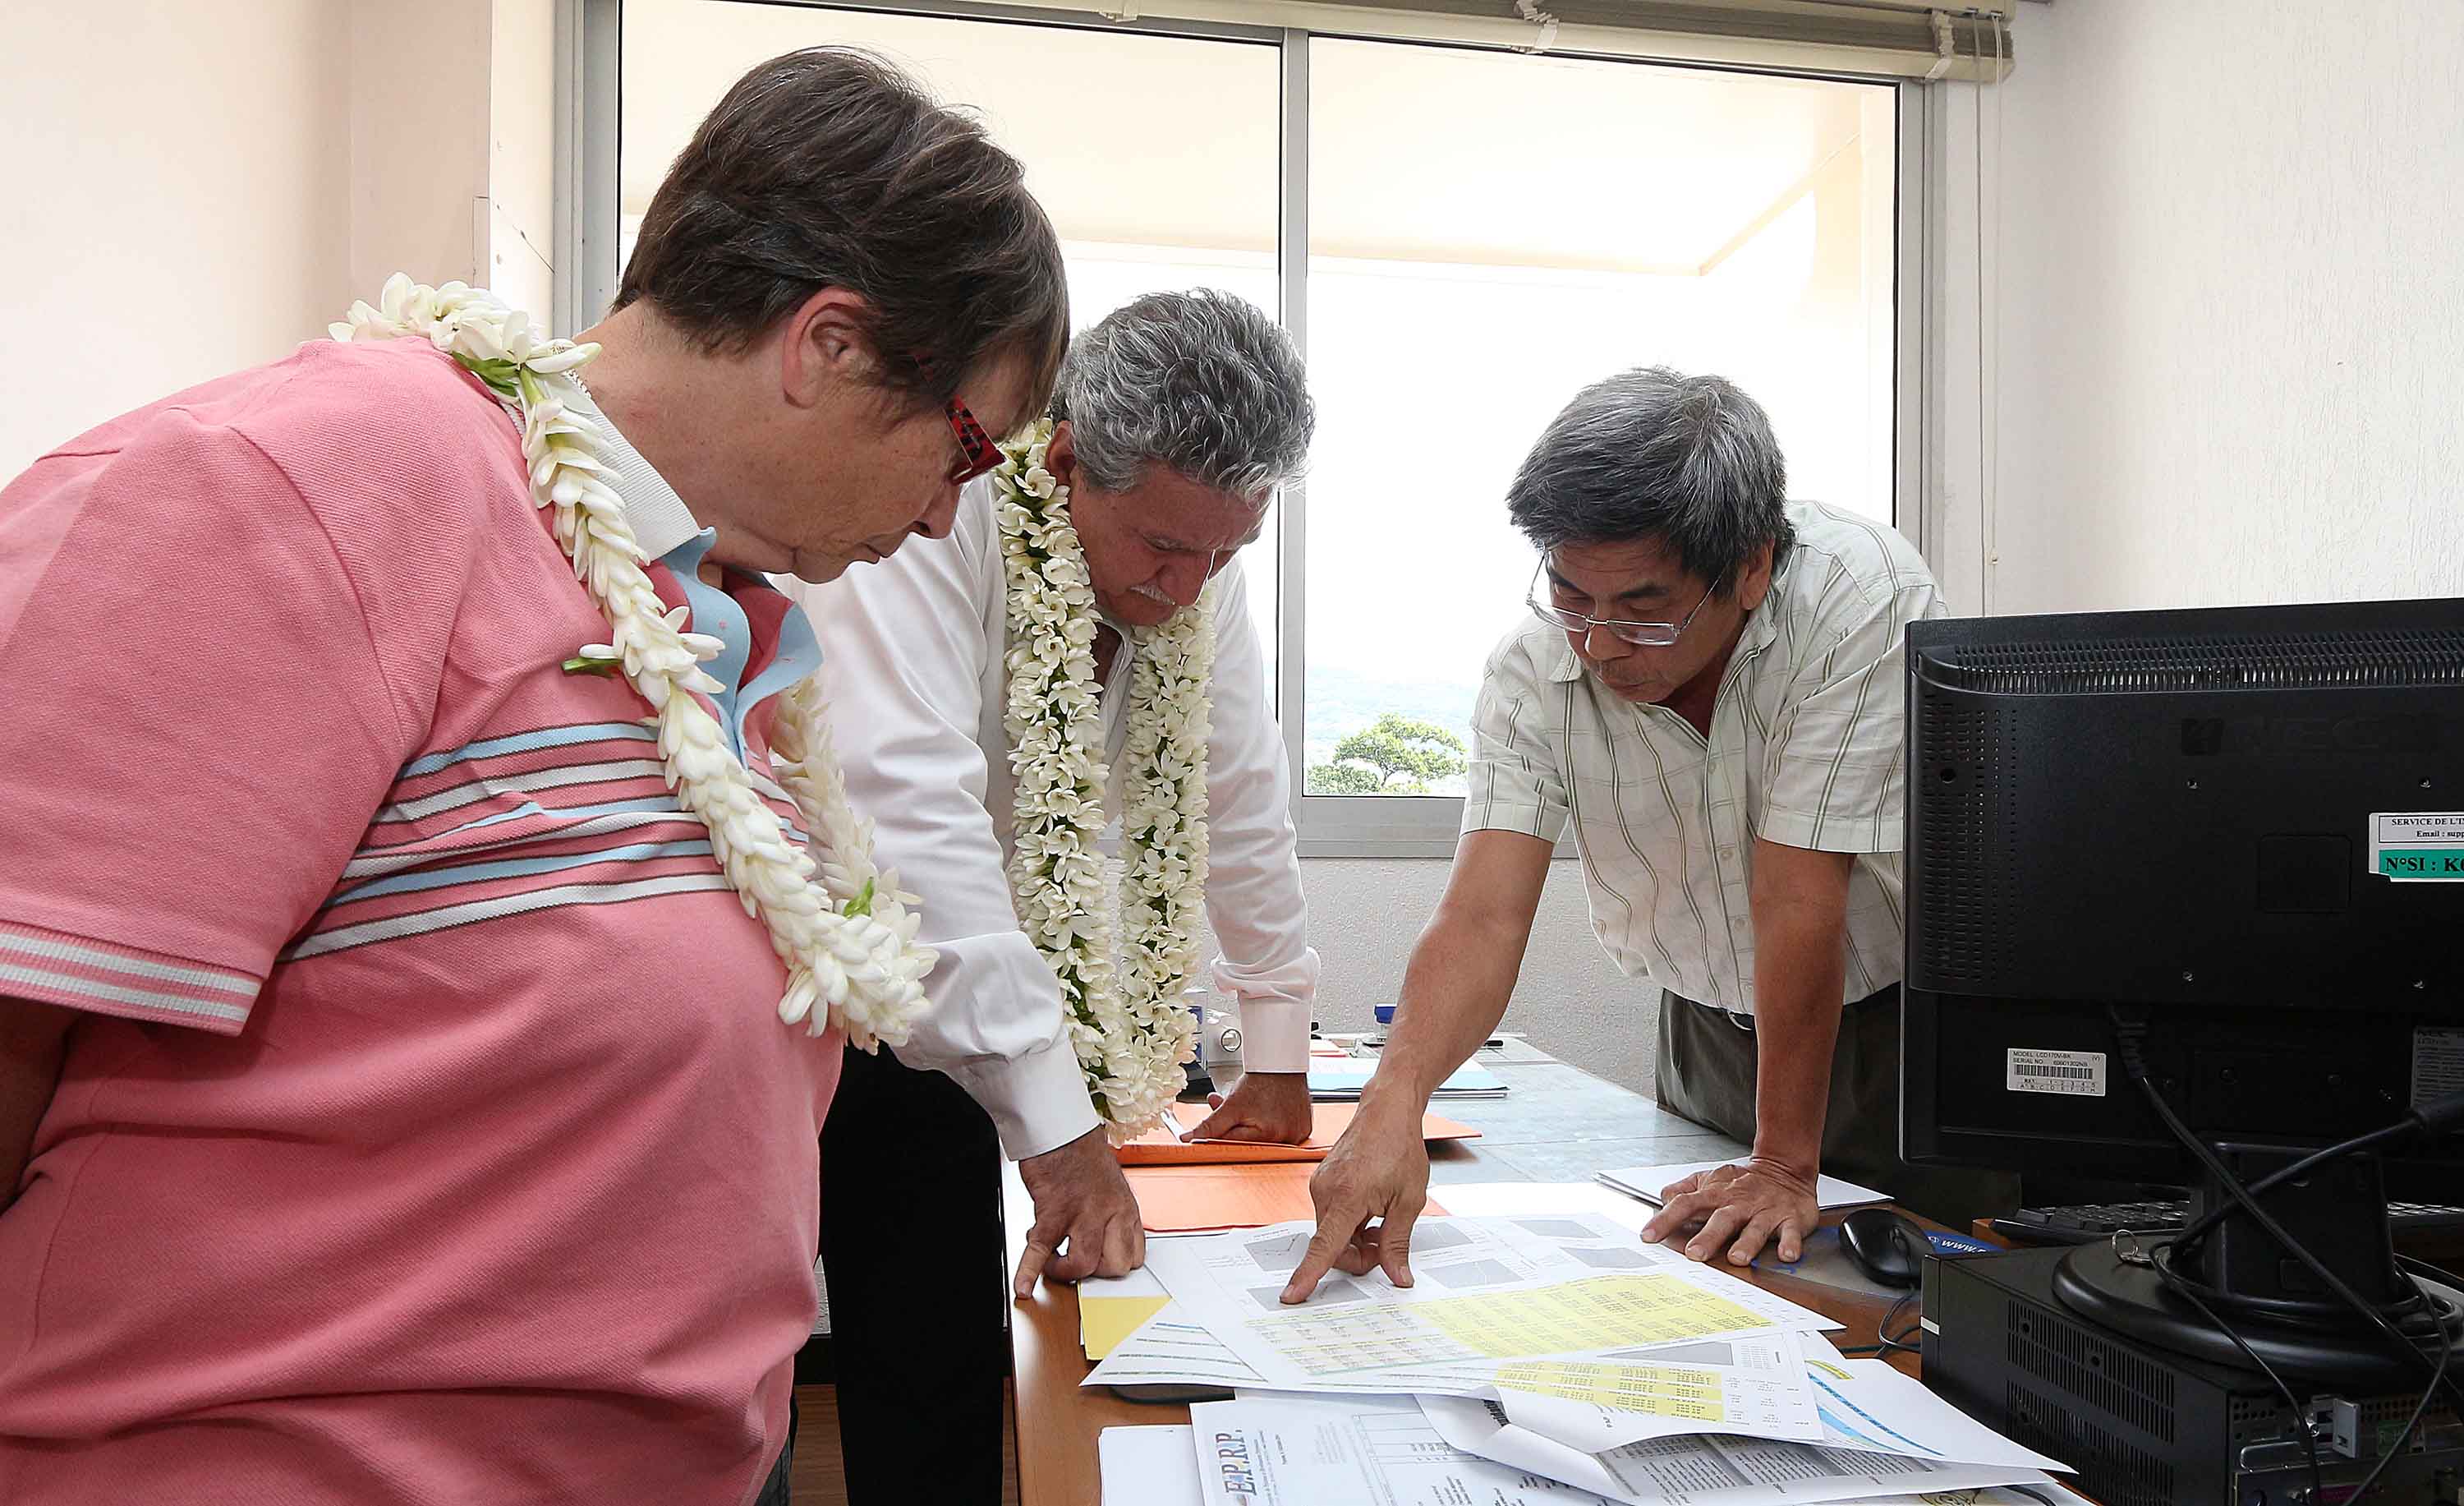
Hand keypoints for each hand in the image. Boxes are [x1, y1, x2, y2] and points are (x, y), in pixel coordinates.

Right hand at [1013, 1127, 1144, 1298]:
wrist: (1059, 1128)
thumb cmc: (1081, 1154)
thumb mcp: (1111, 1185)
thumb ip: (1109, 1213)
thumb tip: (1097, 1239)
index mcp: (1125, 1208)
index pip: (1134, 1256)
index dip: (1113, 1265)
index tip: (1098, 1264)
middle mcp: (1109, 1213)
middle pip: (1114, 1266)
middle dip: (1092, 1271)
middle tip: (1075, 1260)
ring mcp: (1082, 1214)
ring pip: (1084, 1264)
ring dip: (1064, 1272)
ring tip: (1052, 1264)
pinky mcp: (1052, 1212)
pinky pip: (1041, 1251)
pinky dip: (1029, 1273)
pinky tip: (1024, 1287)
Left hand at [1182, 1071, 1313, 1144]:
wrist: (1282, 1064)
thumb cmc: (1261, 1081)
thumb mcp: (1231, 1105)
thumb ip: (1209, 1126)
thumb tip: (1188, 1139)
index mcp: (1269, 1135)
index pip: (1237, 1145)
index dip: (1222, 1137)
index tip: (1214, 1132)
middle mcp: (1286, 1138)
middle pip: (1251, 1143)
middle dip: (1236, 1129)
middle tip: (1231, 1111)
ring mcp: (1298, 1133)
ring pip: (1265, 1139)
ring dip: (1252, 1127)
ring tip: (1250, 1108)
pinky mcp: (1304, 1128)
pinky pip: (1283, 1135)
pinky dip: (1272, 1126)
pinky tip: (1267, 1112)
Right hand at [1281, 1098, 1427, 1302]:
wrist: (1386, 1112)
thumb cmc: (1399, 1148)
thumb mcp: (1409, 1200)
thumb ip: (1397, 1242)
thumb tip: (1397, 1276)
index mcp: (1347, 1197)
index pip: (1324, 1247)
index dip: (1308, 1275)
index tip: (1292, 1295)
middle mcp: (1325, 1191)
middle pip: (1333, 1246)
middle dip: (1359, 1256)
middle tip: (1387, 1246)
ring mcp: (1321, 1185)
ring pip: (1332, 1232)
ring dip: (1356, 1239)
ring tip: (1383, 1220)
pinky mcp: (1322, 1182)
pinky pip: (1332, 1216)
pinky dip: (1350, 1223)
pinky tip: (1371, 1210)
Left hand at [1639, 1157, 1819, 1266]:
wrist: (1784, 1170)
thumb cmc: (1741, 1183)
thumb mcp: (1708, 1181)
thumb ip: (1682, 1191)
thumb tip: (1661, 1200)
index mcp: (1715, 1195)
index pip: (1685, 1205)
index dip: (1665, 1219)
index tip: (1649, 1235)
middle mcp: (1738, 1203)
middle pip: (1721, 1219)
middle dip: (1707, 1236)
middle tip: (1694, 1254)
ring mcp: (1764, 1211)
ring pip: (1755, 1228)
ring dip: (1746, 1243)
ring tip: (1737, 1258)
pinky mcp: (1790, 1219)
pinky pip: (1791, 1232)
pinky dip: (1790, 1243)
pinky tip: (1786, 1255)